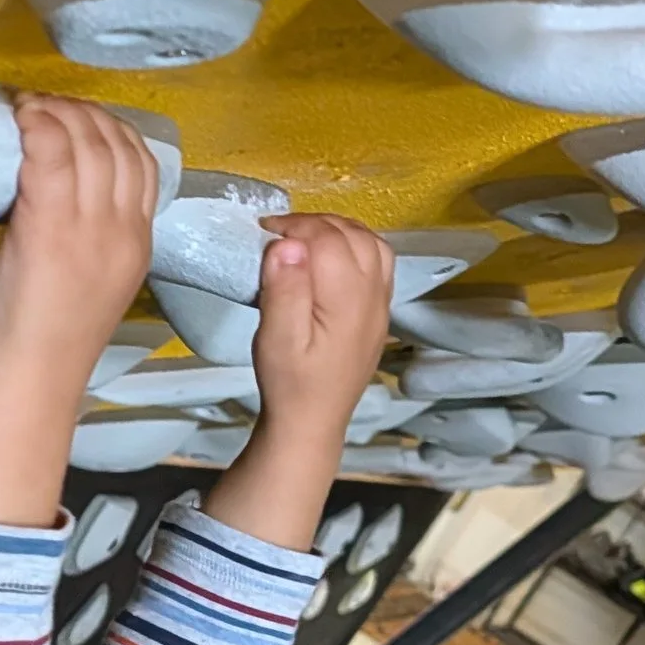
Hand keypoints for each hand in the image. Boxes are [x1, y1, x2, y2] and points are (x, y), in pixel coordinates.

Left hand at [0, 98, 161, 394]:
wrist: (30, 379)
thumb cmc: (44, 340)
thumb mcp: (90, 281)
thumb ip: (87, 238)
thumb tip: (55, 198)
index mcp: (138, 244)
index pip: (143, 165)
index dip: (113, 129)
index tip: (80, 117)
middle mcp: (122, 230)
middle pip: (115, 145)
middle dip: (81, 112)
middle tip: (44, 104)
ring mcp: (87, 229)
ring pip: (85, 144)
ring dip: (55, 112)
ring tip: (27, 106)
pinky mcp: (47, 228)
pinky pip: (49, 157)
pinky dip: (36, 128)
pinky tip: (20, 119)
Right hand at [202, 215, 394, 551]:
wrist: (313, 420)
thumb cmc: (290, 381)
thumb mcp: (276, 339)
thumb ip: (284, 290)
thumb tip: (287, 244)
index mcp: (347, 300)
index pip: (328, 240)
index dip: (296, 226)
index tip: (264, 231)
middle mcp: (372, 295)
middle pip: (352, 235)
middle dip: (315, 223)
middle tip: (278, 231)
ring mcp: (381, 302)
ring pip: (371, 242)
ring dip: (338, 229)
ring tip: (304, 236)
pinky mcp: (380, 310)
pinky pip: (379, 259)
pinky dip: (355, 243)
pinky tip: (332, 253)